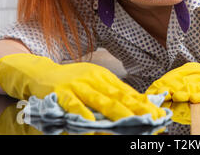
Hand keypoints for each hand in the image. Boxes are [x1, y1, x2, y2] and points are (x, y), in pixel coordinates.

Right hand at [0, 53, 166, 121]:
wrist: (42, 73)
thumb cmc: (72, 81)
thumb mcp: (94, 82)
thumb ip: (113, 92)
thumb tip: (139, 103)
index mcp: (104, 77)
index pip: (128, 92)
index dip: (143, 104)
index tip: (157, 114)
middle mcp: (94, 79)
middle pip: (119, 97)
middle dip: (137, 110)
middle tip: (151, 121)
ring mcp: (78, 86)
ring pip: (101, 102)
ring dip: (117, 114)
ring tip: (131, 125)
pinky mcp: (62, 93)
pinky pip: (76, 106)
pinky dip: (85, 115)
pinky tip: (93, 124)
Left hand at [145, 62, 199, 134]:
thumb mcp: (191, 83)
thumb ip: (177, 86)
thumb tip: (159, 93)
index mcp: (190, 69)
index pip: (172, 76)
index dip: (160, 85)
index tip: (150, 93)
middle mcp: (198, 73)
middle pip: (180, 80)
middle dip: (168, 88)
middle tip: (158, 97)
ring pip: (193, 87)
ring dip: (183, 92)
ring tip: (174, 97)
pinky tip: (193, 99)